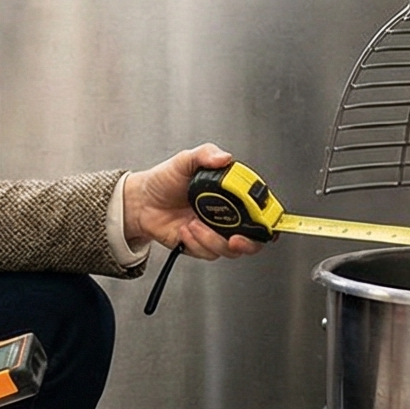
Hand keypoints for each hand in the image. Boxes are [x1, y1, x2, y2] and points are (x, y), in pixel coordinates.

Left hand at [126, 142, 266, 261]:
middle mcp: (227, 215)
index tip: (263, 218)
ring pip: (230, 249)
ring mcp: (215, 232)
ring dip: (211, 239)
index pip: (259, 207)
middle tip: (236, 238)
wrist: (141, 202)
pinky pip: (208, 253)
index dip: (268, 216)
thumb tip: (225, 157)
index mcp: (230, 194)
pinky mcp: (201, 246)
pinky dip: (196, 243)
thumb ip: (204, 155)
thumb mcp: (184, 160)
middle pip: (254, 237)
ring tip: (192, 224)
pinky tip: (184, 230)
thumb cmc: (164, 181)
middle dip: (249, 242)